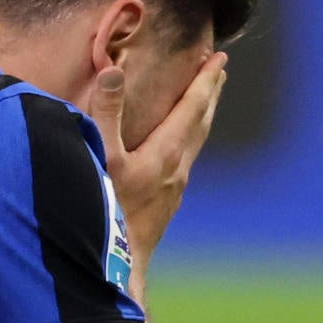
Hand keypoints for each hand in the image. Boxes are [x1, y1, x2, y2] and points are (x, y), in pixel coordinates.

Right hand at [92, 50, 226, 273]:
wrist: (118, 264)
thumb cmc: (107, 209)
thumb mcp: (102, 157)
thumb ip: (107, 113)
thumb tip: (113, 71)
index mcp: (167, 151)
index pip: (193, 106)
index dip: (205, 79)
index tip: (219, 57)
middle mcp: (178, 167)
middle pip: (201, 121)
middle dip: (210, 93)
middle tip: (220, 69)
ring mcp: (174, 187)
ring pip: (196, 141)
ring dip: (202, 115)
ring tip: (205, 100)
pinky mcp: (167, 202)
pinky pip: (186, 158)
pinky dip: (189, 138)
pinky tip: (179, 147)